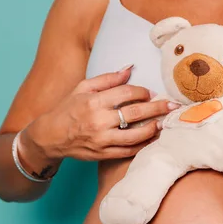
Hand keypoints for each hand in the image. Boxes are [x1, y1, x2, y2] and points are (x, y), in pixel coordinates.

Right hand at [20, 66, 180, 163]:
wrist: (50, 137)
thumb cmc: (68, 109)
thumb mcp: (83, 88)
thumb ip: (107, 79)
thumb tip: (130, 69)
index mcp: (94, 102)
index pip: (127, 93)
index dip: (143, 92)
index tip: (150, 92)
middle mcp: (99, 121)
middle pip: (136, 113)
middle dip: (157, 108)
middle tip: (172, 106)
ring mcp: (102, 140)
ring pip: (135, 135)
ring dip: (153, 128)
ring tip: (164, 123)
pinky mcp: (103, 154)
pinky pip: (128, 151)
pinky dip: (143, 145)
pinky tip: (152, 138)